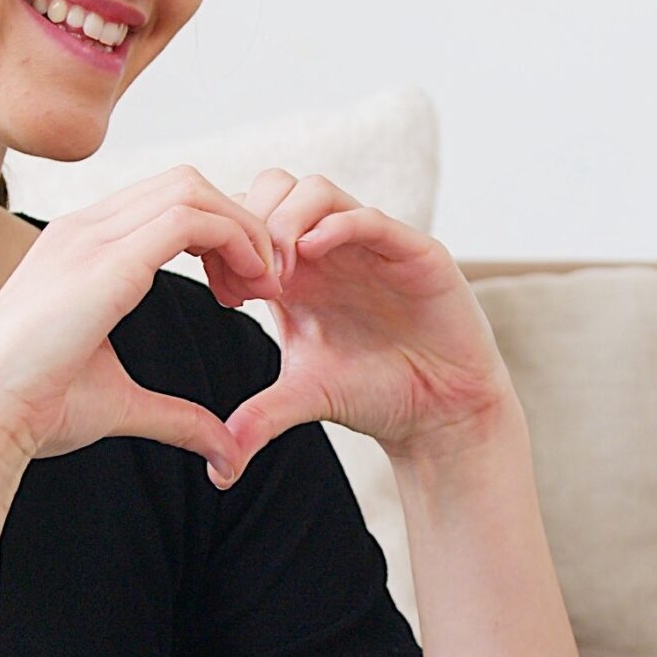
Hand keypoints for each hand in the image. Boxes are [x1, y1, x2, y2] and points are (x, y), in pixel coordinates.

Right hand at [0, 166, 280, 474]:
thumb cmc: (32, 410)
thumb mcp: (122, 404)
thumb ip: (177, 416)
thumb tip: (224, 447)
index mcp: (80, 250)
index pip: (164, 206)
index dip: (217, 236)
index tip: (241, 291)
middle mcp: (85, 231)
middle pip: (185, 185)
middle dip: (237, 224)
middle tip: (263, 283)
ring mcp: (91, 237)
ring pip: (192, 189)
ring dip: (243, 229)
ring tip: (263, 284)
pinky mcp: (105, 260)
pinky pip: (190, 218)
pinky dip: (235, 239)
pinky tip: (247, 286)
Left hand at [205, 169, 514, 485]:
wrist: (439, 413)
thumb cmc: (376, 394)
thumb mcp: (305, 397)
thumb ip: (260, 415)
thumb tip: (217, 469)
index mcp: (298, 270)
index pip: (248, 217)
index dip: (227, 244)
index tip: (223, 293)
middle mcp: (331, 249)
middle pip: (274, 188)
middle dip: (250, 225)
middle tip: (249, 282)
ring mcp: (371, 245)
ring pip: (314, 190)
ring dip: (285, 223)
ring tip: (279, 276)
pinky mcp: (413, 252)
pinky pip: (369, 218)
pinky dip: (337, 225)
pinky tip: (314, 255)